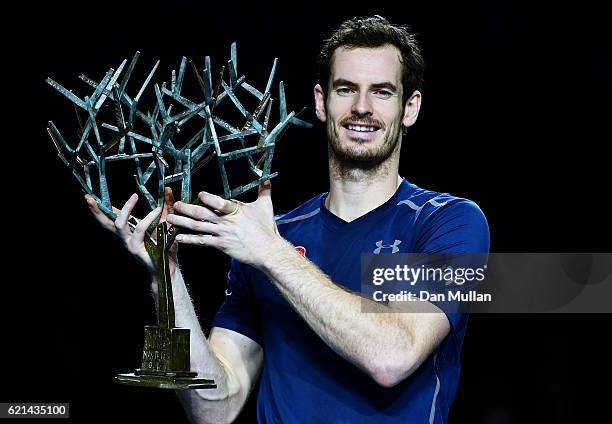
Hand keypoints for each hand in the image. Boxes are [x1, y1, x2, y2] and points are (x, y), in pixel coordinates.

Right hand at [84, 187, 177, 275]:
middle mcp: (124, 237)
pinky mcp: (136, 247)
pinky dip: (148, 218)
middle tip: (89, 198)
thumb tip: (167, 188)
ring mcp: (128, 243)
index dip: (99, 208)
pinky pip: (139, 229)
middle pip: (105, 222)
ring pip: (119, 224)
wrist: (168, 266)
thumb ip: (165, 206)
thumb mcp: (165, 220)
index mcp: (127, 230)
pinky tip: (157, 211)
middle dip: (96, 210)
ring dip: (126, 208)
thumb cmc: (166, 245)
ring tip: (134, 196)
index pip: (110, 217)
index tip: (89, 197)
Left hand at [166, 180, 281, 267]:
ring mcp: (222, 233)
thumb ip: (264, 192)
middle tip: (175, 205)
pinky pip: (202, 242)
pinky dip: (190, 240)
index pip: (220, 202)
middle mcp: (226, 221)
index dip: (209, 199)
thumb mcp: (266, 207)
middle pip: (203, 213)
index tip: (199, 194)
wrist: (268, 250)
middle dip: (187, 209)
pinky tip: (179, 238)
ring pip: (198, 227)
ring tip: (170, 219)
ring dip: (182, 223)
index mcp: (236, 210)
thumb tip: (267, 180)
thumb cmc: (267, 229)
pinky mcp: (221, 245)